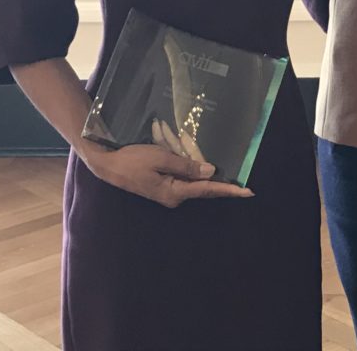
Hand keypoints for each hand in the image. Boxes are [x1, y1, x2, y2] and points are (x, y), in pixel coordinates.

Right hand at [79, 141, 252, 206]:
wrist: (108, 165)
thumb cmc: (133, 161)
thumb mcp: (161, 159)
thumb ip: (186, 166)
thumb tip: (210, 171)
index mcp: (175, 192)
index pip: (208, 190)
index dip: (229, 189)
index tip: (247, 191)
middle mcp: (174, 197)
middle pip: (204, 189)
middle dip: (223, 186)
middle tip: (244, 186)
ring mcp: (168, 193)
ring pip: (194, 184)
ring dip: (208, 178)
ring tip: (227, 175)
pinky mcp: (163, 186)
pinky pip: (185, 180)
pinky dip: (195, 174)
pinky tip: (202, 169)